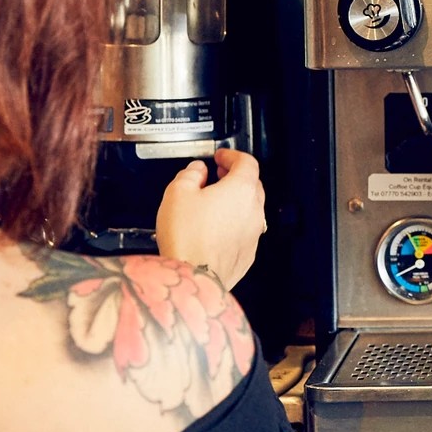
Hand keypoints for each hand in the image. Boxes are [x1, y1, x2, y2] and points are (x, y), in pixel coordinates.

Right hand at [155, 149, 265, 288]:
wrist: (195, 276)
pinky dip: (234, 224)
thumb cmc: (188, 237)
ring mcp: (254, 233)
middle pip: (252, 184)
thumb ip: (189, 174)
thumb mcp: (177, 193)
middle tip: (218, 175)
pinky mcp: (248, 253)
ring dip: (235, 202)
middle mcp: (254, 210)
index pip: (247, 162)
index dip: (232, 155)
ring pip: (250, 209)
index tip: (222, 156)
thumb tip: (196, 171)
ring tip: (212, 203)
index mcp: (241, 190)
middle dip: (235, 176)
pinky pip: (245, 231)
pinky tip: (214, 229)